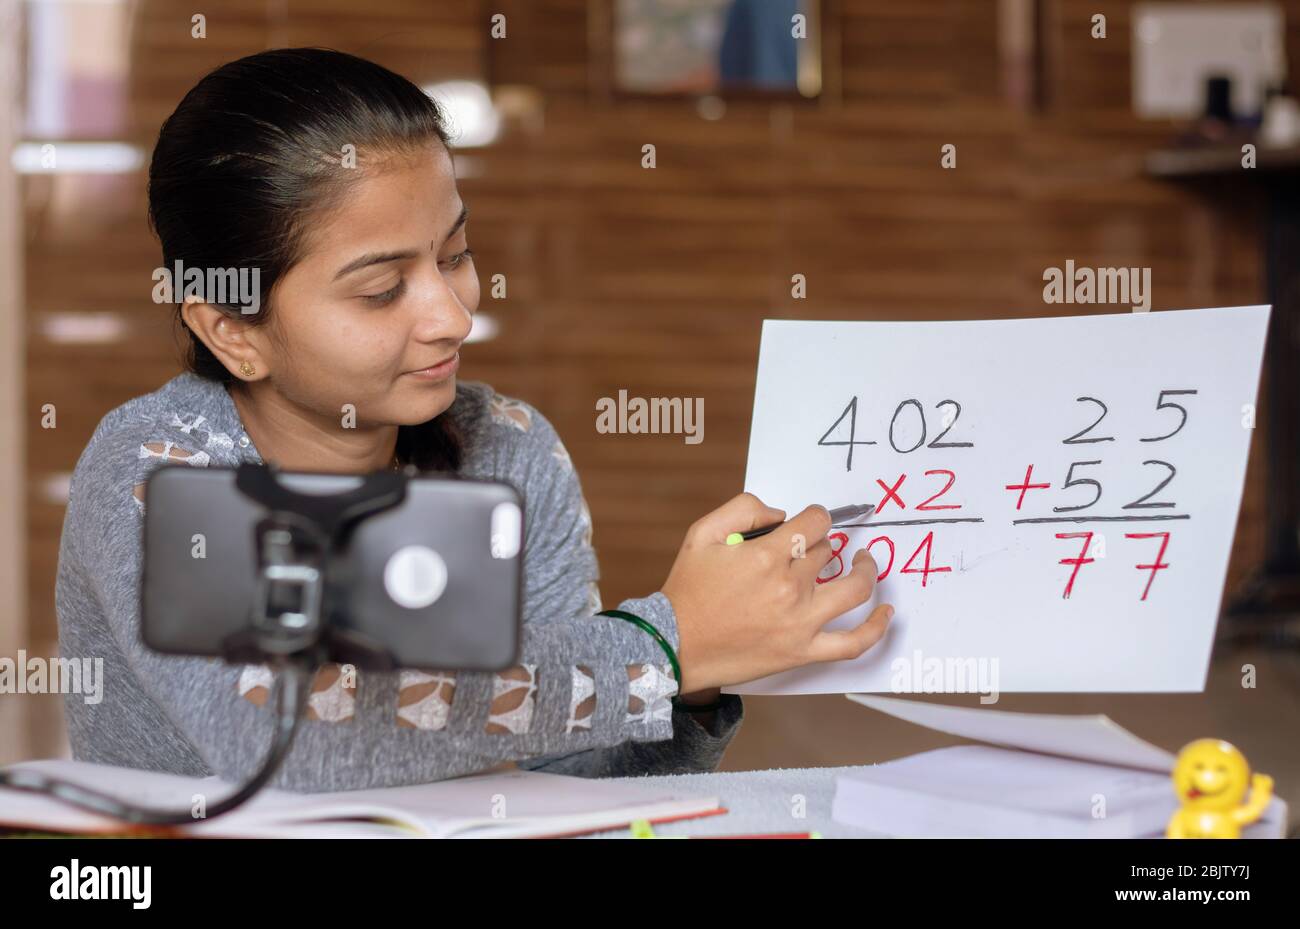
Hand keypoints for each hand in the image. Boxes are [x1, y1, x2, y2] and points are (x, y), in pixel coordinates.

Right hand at [662, 493, 893, 692]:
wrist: (675, 645)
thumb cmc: (687, 590)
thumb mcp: (702, 533)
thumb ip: (743, 508)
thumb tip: (781, 514)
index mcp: (767, 556)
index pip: (815, 522)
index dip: (814, 517)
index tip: (808, 523)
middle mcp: (790, 587)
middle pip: (827, 552)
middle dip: (817, 546)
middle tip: (804, 551)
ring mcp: (801, 622)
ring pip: (854, 588)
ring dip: (865, 570)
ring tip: (863, 562)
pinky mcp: (804, 651)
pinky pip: (854, 643)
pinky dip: (876, 627)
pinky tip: (887, 612)